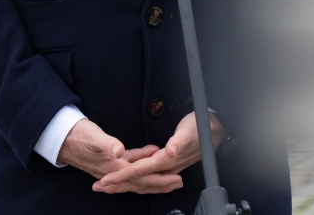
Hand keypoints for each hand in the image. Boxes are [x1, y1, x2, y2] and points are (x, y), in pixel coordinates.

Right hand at [57, 119, 165, 186]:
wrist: (60, 137)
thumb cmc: (77, 135)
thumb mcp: (93, 136)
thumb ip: (107, 144)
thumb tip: (120, 150)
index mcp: (114, 165)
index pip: (141, 176)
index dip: (159, 178)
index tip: (174, 177)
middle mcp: (113, 171)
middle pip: (141, 182)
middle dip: (160, 184)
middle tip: (178, 182)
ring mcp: (110, 169)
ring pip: (136, 179)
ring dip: (152, 181)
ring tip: (168, 181)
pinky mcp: (108, 163)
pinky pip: (128, 171)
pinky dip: (140, 172)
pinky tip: (146, 166)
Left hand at [93, 111, 223, 194]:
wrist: (215, 129)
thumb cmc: (201, 126)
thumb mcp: (190, 130)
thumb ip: (179, 142)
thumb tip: (170, 151)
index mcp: (167, 160)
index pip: (140, 171)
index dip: (122, 176)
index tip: (107, 179)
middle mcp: (166, 167)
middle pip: (138, 181)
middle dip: (118, 185)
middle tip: (98, 187)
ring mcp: (168, 167)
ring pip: (142, 180)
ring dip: (125, 183)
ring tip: (108, 185)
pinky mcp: (168, 163)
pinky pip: (148, 174)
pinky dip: (136, 178)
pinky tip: (130, 177)